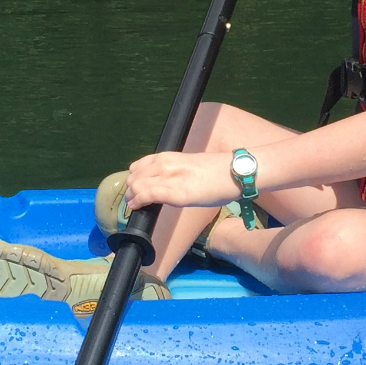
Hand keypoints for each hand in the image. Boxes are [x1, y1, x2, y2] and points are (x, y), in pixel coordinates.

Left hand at [123, 150, 239, 209]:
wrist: (235, 173)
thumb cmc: (215, 172)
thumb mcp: (187, 165)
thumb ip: (171, 171)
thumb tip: (160, 183)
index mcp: (168, 157)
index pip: (138, 167)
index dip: (134, 181)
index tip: (137, 191)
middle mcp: (165, 164)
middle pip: (133, 177)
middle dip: (131, 190)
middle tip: (134, 201)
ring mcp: (170, 178)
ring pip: (136, 185)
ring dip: (132, 197)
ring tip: (135, 205)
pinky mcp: (177, 194)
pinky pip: (148, 195)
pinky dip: (138, 202)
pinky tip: (137, 207)